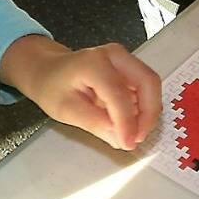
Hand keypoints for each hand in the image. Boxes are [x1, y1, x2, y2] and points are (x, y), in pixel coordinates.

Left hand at [0, 36, 161, 149]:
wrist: (49, 70)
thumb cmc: (52, 87)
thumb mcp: (66, 110)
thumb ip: (94, 123)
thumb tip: (120, 137)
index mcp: (93, 63)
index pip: (119, 94)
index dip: (127, 122)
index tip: (127, 144)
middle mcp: (114, 55)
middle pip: (147, 82)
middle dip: (148, 114)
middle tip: (137, 138)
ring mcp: (124, 59)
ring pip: (150, 85)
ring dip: (147, 112)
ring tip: (132, 134)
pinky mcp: (129, 68)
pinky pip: (144, 88)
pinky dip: (143, 108)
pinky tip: (130, 123)